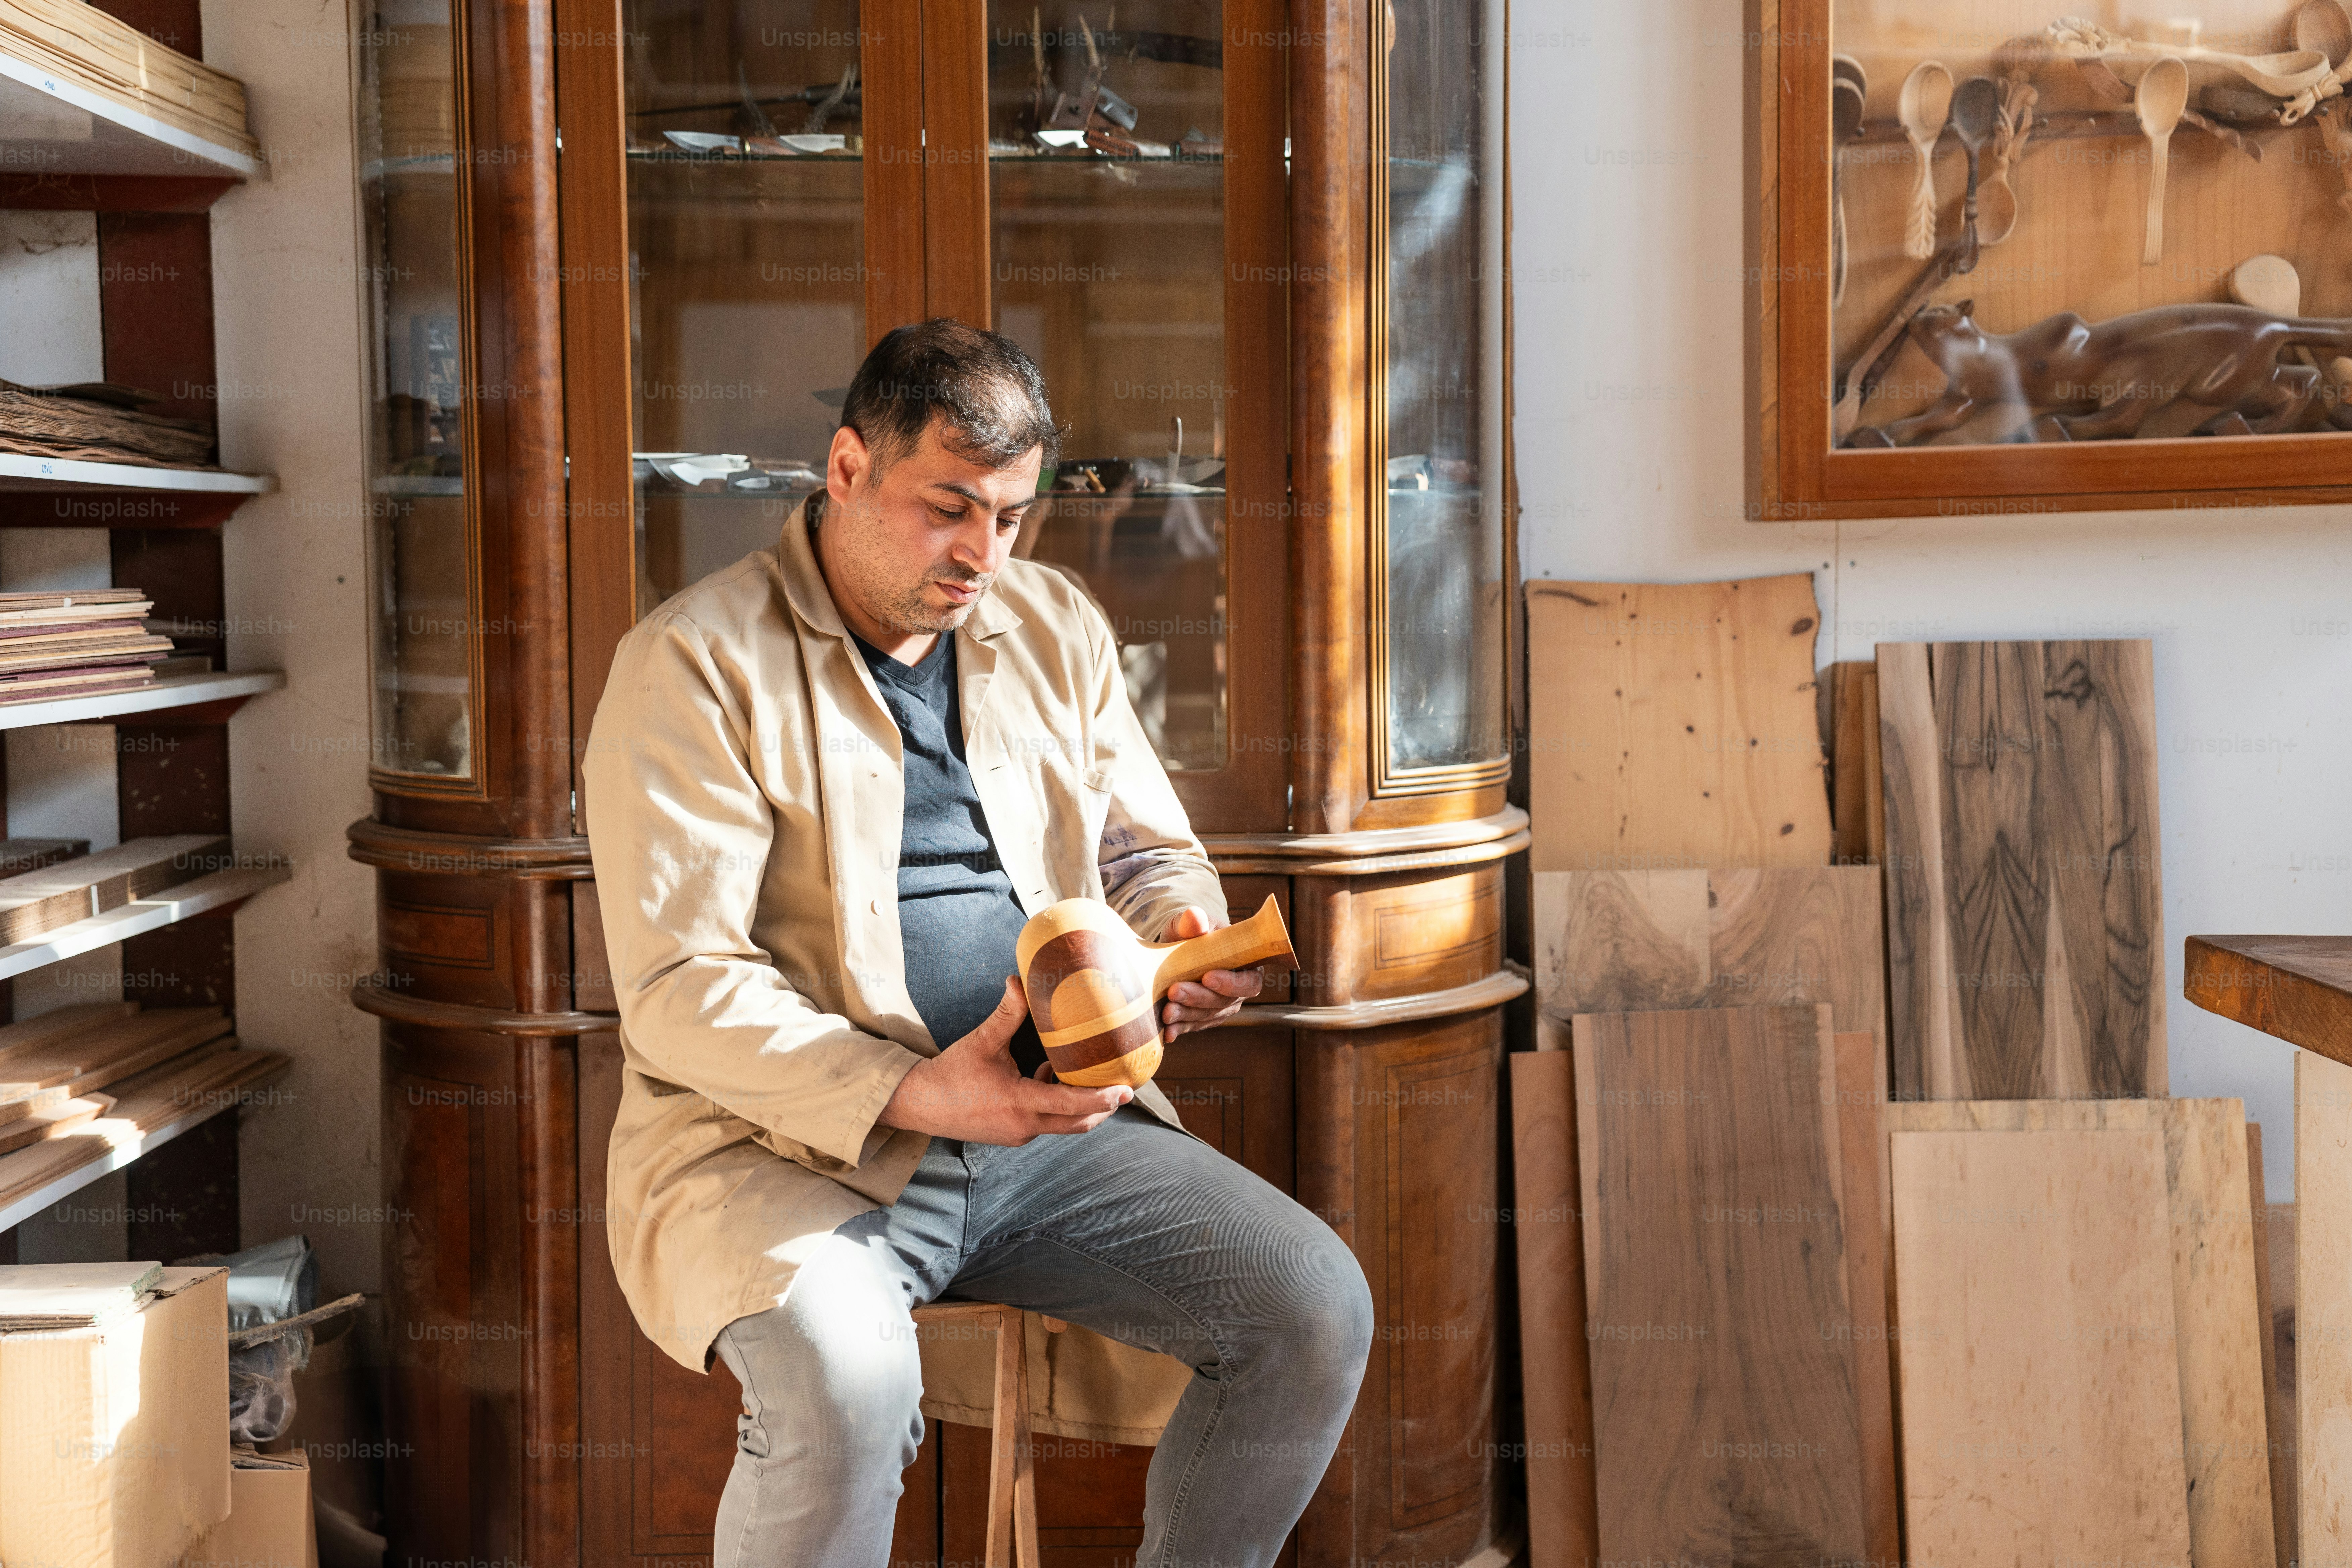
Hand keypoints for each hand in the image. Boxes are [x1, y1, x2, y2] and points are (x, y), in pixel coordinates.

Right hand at [877, 976, 1131, 1145]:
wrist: (920, 1104)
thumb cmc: (951, 1072)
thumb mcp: (982, 1040)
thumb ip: (1006, 1012)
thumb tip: (1018, 979)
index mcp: (1020, 1103)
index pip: (1071, 1106)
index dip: (1101, 1098)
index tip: (1125, 1090)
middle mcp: (1024, 1126)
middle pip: (1078, 1123)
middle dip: (1103, 1107)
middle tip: (1124, 1087)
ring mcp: (1019, 1134)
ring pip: (1063, 1125)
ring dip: (1080, 1105)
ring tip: (1088, 1075)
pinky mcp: (1013, 1135)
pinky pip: (1046, 1122)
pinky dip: (1057, 1105)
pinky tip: (1047, 1075)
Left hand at [1157, 906, 1264, 1043]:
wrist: (1176, 949)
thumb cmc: (1190, 933)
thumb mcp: (1189, 924)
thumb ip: (1193, 921)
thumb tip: (1195, 918)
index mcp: (1245, 964)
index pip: (1248, 980)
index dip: (1231, 983)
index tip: (1207, 977)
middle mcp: (1237, 990)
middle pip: (1224, 1002)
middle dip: (1198, 998)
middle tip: (1174, 991)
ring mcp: (1220, 1007)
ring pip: (1207, 1016)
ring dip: (1186, 1015)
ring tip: (1166, 1012)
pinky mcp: (1202, 1017)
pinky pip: (1193, 1026)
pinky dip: (1179, 1029)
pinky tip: (1167, 1033)